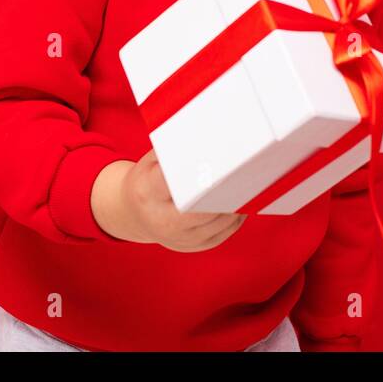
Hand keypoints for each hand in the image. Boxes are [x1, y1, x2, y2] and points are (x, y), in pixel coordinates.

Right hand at [93, 149, 246, 251]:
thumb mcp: (151, 161)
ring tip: (249, 184)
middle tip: (246, 173)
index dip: (198, 176)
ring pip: (218, 223)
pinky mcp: (193, 247)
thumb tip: (208, 135)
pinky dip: (235, 218)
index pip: (175, 184)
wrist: (132, 214)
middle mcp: (163, 220)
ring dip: (236, 205)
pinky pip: (223, 234)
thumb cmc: (146, 180)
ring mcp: (179, 238)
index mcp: (148, 192)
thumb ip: (175, 151)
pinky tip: (241, 203)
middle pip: (203, 209)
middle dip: (225, 192)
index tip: (217, 166)